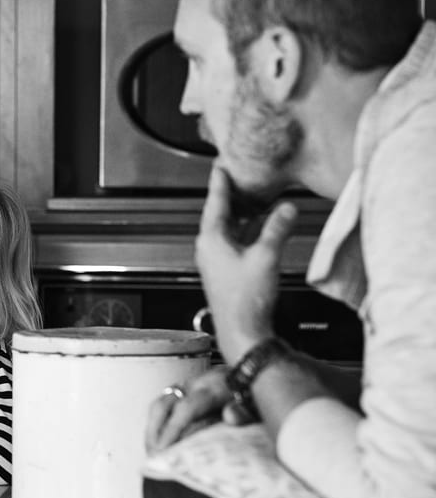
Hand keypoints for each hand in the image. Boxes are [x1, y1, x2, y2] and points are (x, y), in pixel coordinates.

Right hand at [145, 366, 255, 453]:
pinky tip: (156, 440)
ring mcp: (188, 386)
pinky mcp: (185, 391)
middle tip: (153, 454)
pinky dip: (156, 423)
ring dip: (151, 428)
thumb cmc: (256, 397)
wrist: (256, 374)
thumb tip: (229, 415)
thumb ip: (245, 411)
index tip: (165, 450)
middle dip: (154, 431)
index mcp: (214, 388)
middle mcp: (196, 384)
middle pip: (164, 404)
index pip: (187, 407)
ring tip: (150, 450)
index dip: (173, 428)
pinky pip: (163, 404)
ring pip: (160, 403)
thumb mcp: (257, 406)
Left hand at [196, 166, 297, 362]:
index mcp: (211, 240)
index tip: (220, 165)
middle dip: (232, 194)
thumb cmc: (246, 300)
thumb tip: (288, 208)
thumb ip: (277, 230)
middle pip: (220, 213)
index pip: (215, 203)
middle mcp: (209, 248)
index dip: (220, 183)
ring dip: (241, 213)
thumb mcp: (265, 258)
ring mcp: (216, 260)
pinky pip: (235, 241)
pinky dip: (247, 230)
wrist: (243, 332)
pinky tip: (260, 226)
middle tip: (240, 175)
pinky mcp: (226, 270)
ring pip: (229, 228)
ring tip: (253, 195)